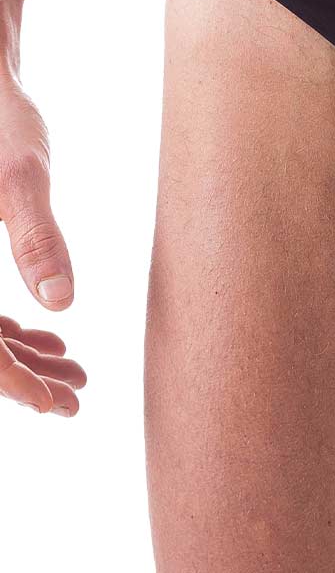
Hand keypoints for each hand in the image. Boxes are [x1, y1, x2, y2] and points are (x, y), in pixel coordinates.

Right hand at [0, 74, 84, 414]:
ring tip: (75, 372)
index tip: (58, 406)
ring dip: (19, 358)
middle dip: (22, 380)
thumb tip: (62, 306)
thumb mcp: (22, 178)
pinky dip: (8, 328)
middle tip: (77, 397)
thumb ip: (37, 239)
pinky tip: (46, 336)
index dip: (14, 384)